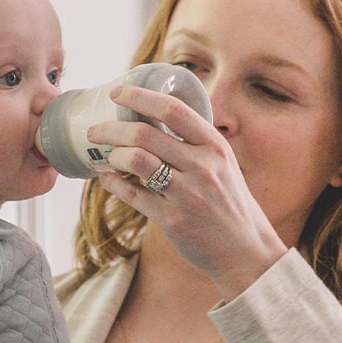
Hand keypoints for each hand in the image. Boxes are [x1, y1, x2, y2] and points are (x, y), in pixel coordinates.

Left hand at [88, 84, 287, 300]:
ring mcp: (187, 194)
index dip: (140, 97)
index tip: (118, 92)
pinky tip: (107, 179)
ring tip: (104, 156)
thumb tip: (153, 117)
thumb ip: (194, 142)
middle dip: (111, 129)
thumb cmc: (229, 203)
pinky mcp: (172, 221)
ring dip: (112, 155)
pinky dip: (113, 184)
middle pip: (145, 134)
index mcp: (214, 146)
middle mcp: (202, 166)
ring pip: (136, 161)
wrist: (245, 250)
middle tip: (95, 130)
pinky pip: (133, 195)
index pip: (173, 110)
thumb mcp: (222, 164)